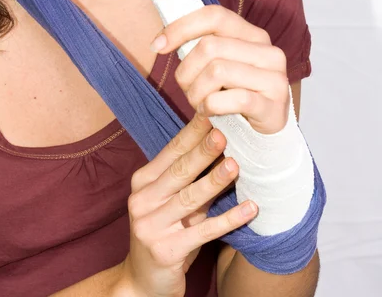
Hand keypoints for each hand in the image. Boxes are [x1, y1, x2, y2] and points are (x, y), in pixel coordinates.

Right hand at [122, 113, 256, 296]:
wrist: (143, 282)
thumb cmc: (163, 231)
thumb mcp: (169, 200)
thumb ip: (187, 176)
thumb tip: (218, 141)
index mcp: (143, 182)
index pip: (171, 151)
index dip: (192, 132)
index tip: (212, 113)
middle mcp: (143, 200)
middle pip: (179, 171)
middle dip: (203, 151)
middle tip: (225, 133)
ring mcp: (151, 226)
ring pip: (190, 198)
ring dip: (215, 181)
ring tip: (236, 166)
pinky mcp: (165, 250)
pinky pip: (203, 232)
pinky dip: (229, 220)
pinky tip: (250, 209)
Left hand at [150, 5, 289, 134]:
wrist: (264, 132)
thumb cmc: (235, 93)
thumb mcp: (221, 64)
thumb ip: (202, 47)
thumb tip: (162, 39)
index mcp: (253, 35)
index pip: (214, 16)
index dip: (181, 27)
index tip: (157, 45)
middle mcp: (268, 52)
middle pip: (209, 46)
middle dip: (187, 71)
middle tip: (186, 88)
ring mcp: (274, 78)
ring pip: (217, 71)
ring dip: (196, 92)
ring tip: (198, 102)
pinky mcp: (273, 106)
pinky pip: (231, 99)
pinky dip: (211, 106)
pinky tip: (209, 112)